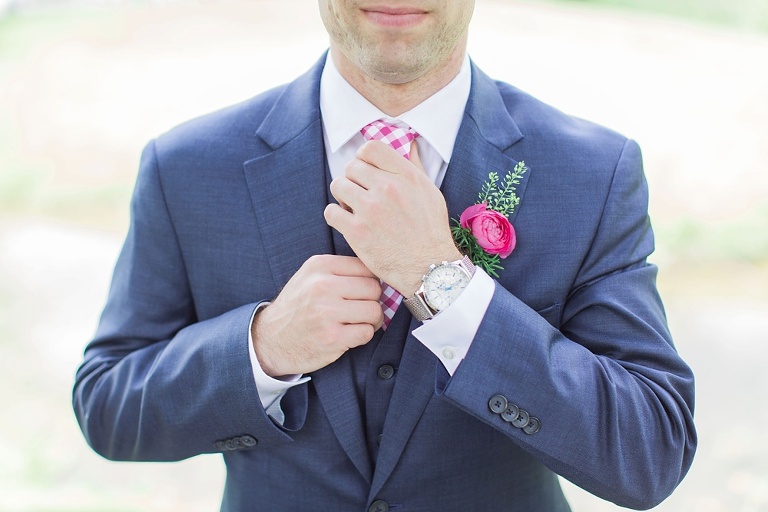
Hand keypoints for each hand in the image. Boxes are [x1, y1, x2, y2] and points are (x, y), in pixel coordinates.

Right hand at [252, 255, 382, 376]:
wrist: (271, 340)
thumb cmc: (298, 307)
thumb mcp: (310, 277)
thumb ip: (340, 270)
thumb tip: (379, 271)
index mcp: (319, 266)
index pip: (365, 267)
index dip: (369, 282)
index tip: (361, 293)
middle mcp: (322, 286)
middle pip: (374, 289)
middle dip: (373, 301)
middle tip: (361, 310)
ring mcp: (326, 312)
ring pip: (374, 311)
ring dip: (371, 321)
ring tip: (356, 322)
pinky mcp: (332, 337)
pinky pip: (367, 332)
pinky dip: (362, 336)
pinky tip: (348, 335)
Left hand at [324, 140, 460, 296]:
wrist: (429, 268)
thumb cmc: (431, 231)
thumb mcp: (430, 192)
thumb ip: (415, 166)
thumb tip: (408, 144)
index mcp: (406, 175)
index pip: (371, 148)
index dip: (363, 158)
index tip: (365, 171)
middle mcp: (388, 188)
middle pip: (352, 167)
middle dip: (353, 179)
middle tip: (360, 194)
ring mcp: (371, 209)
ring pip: (338, 186)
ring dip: (343, 196)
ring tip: (353, 208)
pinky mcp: (357, 231)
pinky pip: (331, 212)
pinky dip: (336, 216)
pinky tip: (347, 223)